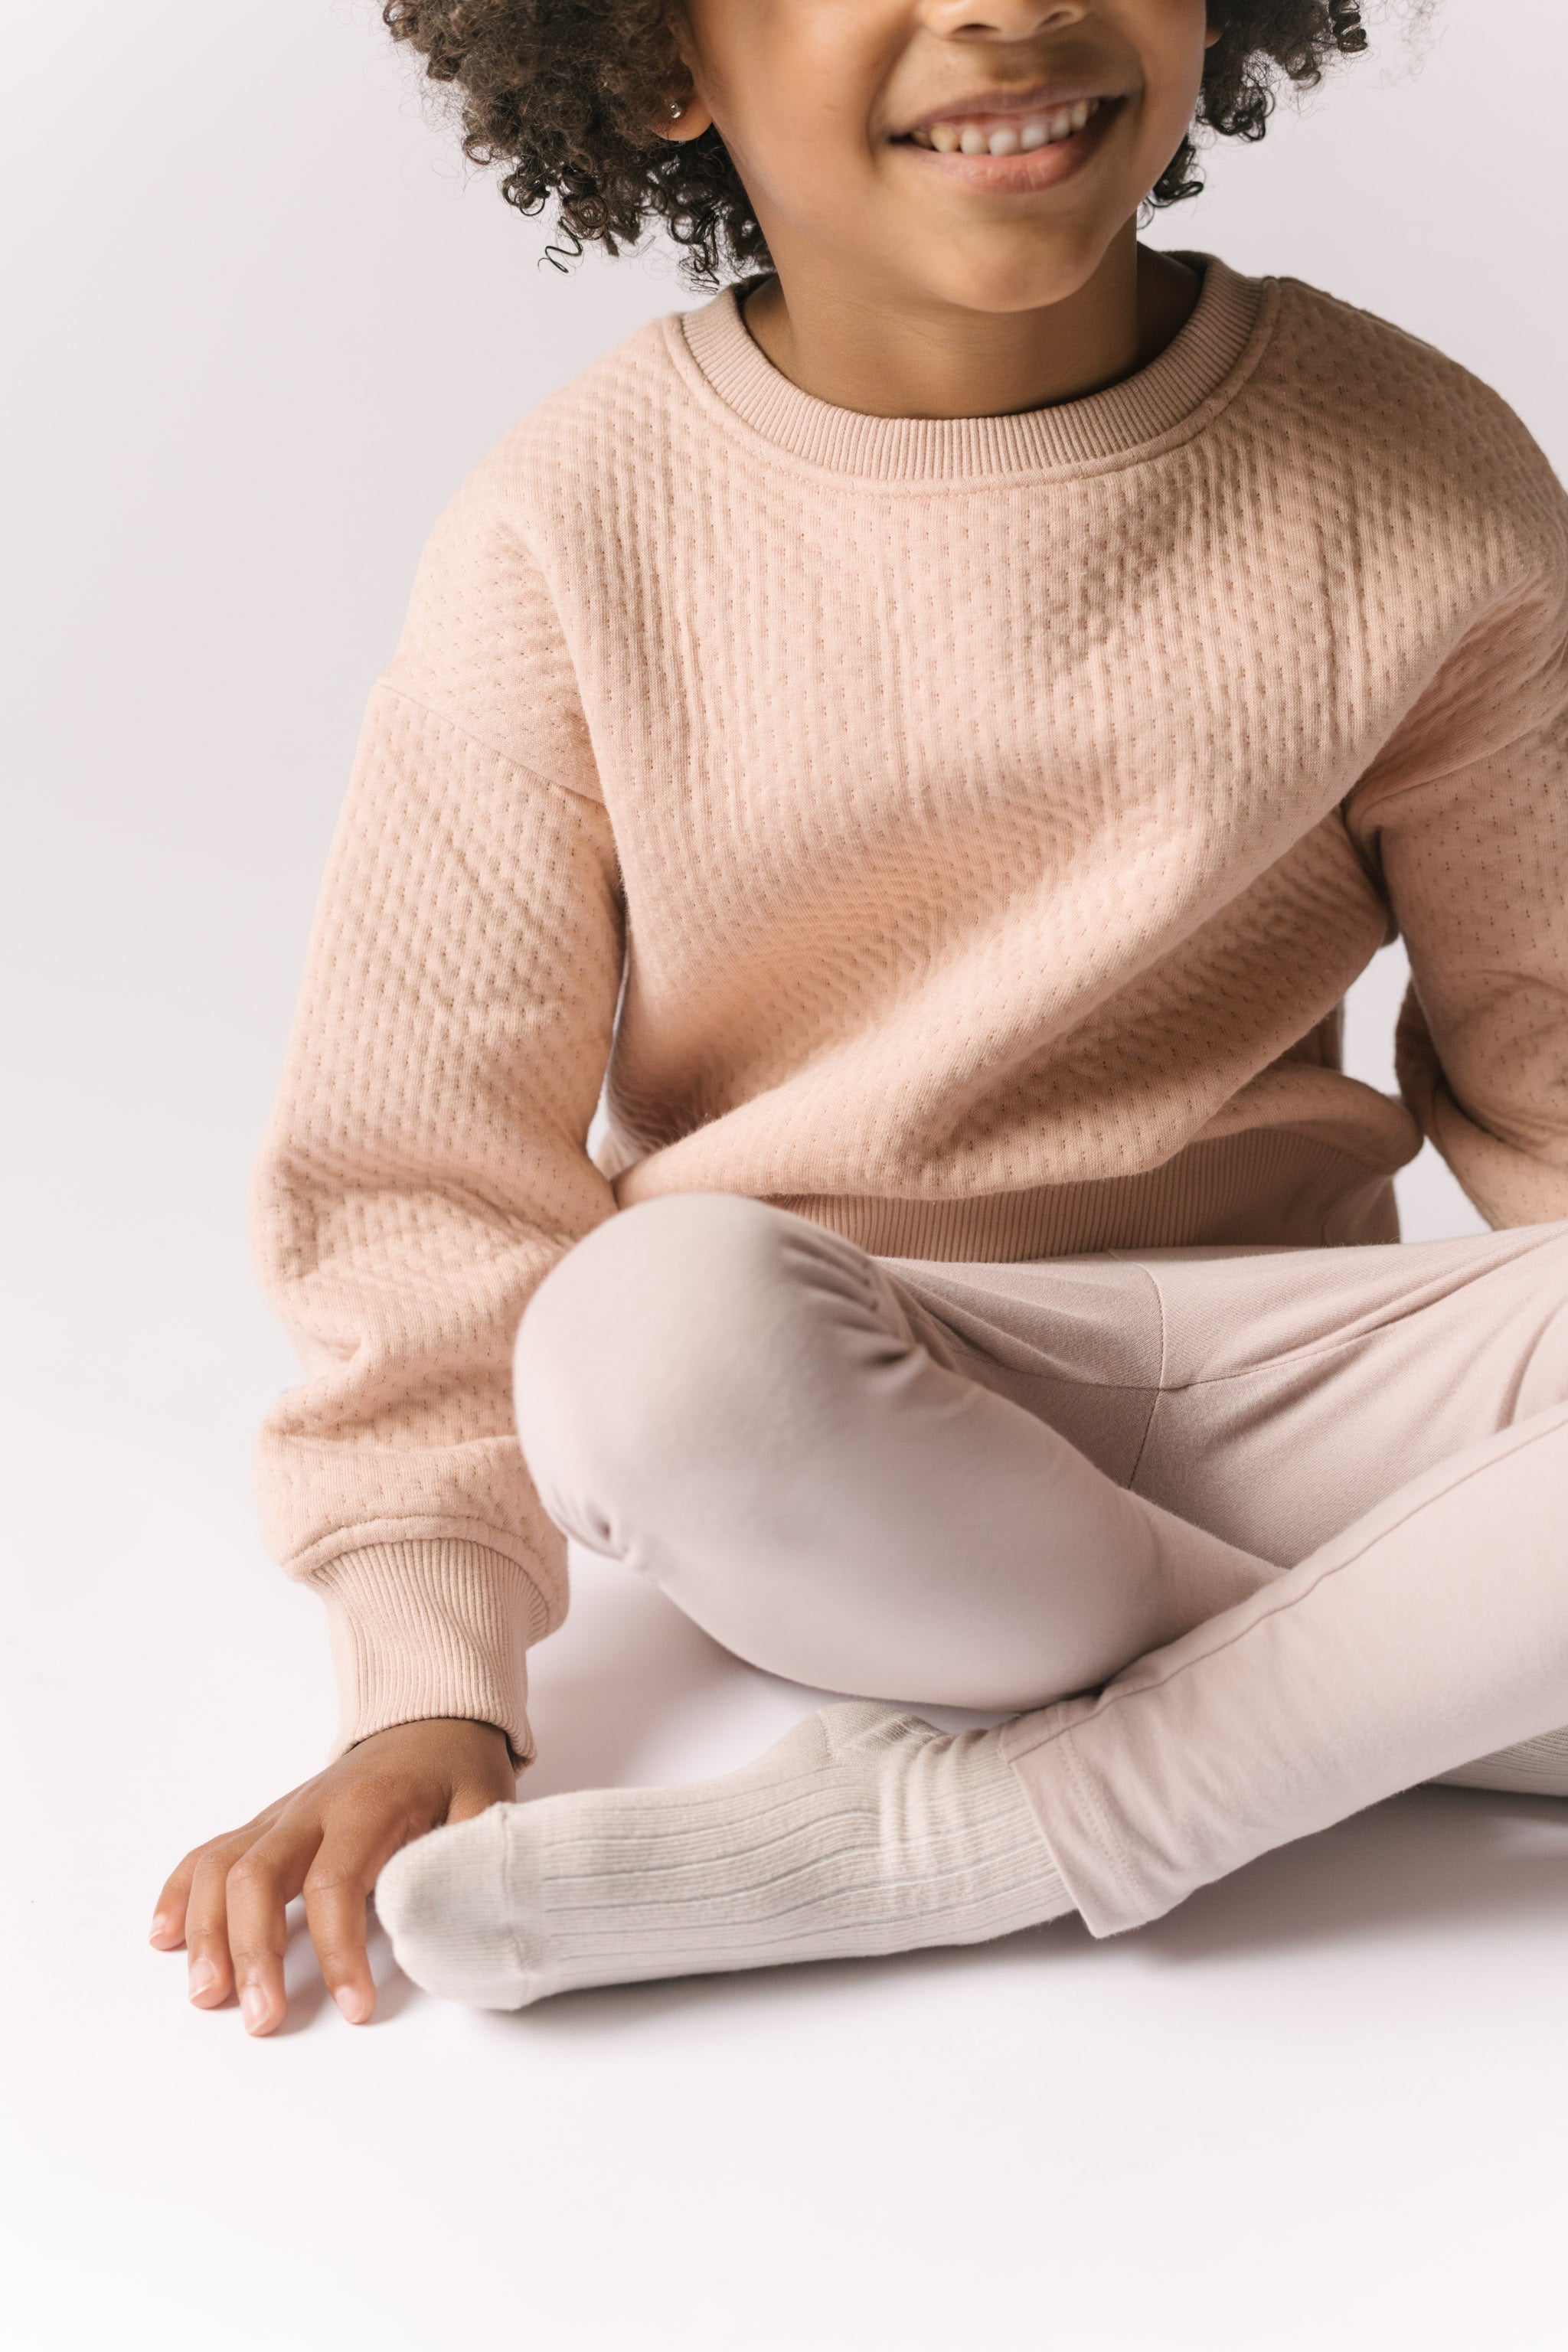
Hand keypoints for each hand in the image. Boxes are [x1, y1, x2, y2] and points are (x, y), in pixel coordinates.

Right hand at [149, 1717, 516, 2034]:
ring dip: (206, 1930)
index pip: (336, 1882)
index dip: (339, 1951)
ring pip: (223, 1866)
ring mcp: (283, 1814)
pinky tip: (165, 1937)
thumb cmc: (459, 1770)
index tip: (357, 2007)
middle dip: (253, 1952)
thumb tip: (457, 1921)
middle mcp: (313, 1808)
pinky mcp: (268, 1824)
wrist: (432, 1718)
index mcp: (369, 1807)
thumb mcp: (487, 1804)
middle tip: (260, 2018)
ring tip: (205, 1994)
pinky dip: (181, 1892)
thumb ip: (472, 1857)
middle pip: (259, 1875)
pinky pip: (212, 1853)